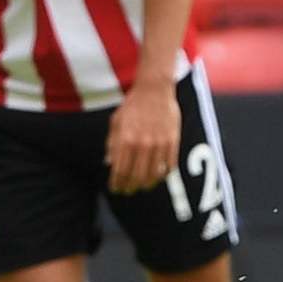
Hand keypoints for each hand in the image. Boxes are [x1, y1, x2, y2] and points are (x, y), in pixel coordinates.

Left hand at [104, 81, 179, 195]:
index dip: (117, 184)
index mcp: (125, 140)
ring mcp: (159, 143)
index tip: (115, 189)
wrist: (154, 90)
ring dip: (146, 184)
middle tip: (127, 191)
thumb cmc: (132, 106)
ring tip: (142, 187)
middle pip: (136, 176)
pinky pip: (169, 166)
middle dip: (130, 187)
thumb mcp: (116, 123)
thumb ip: (112, 144)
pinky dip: (163, 175)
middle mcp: (142, 144)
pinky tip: (157, 176)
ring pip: (154, 174)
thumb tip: (110, 164)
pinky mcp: (173, 141)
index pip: (120, 171)